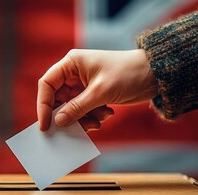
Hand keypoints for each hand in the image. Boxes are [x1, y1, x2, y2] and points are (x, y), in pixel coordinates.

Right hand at [37, 49, 157, 130]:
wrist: (155, 74)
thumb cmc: (127, 74)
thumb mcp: (100, 92)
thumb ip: (77, 108)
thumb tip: (58, 121)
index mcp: (71, 64)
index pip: (47, 84)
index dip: (43, 105)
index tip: (46, 125)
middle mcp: (74, 73)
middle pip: (59, 99)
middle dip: (68, 115)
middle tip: (76, 128)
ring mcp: (84, 85)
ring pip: (72, 108)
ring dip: (83, 118)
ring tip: (99, 120)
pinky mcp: (94, 94)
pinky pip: (84, 110)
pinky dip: (92, 116)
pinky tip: (107, 113)